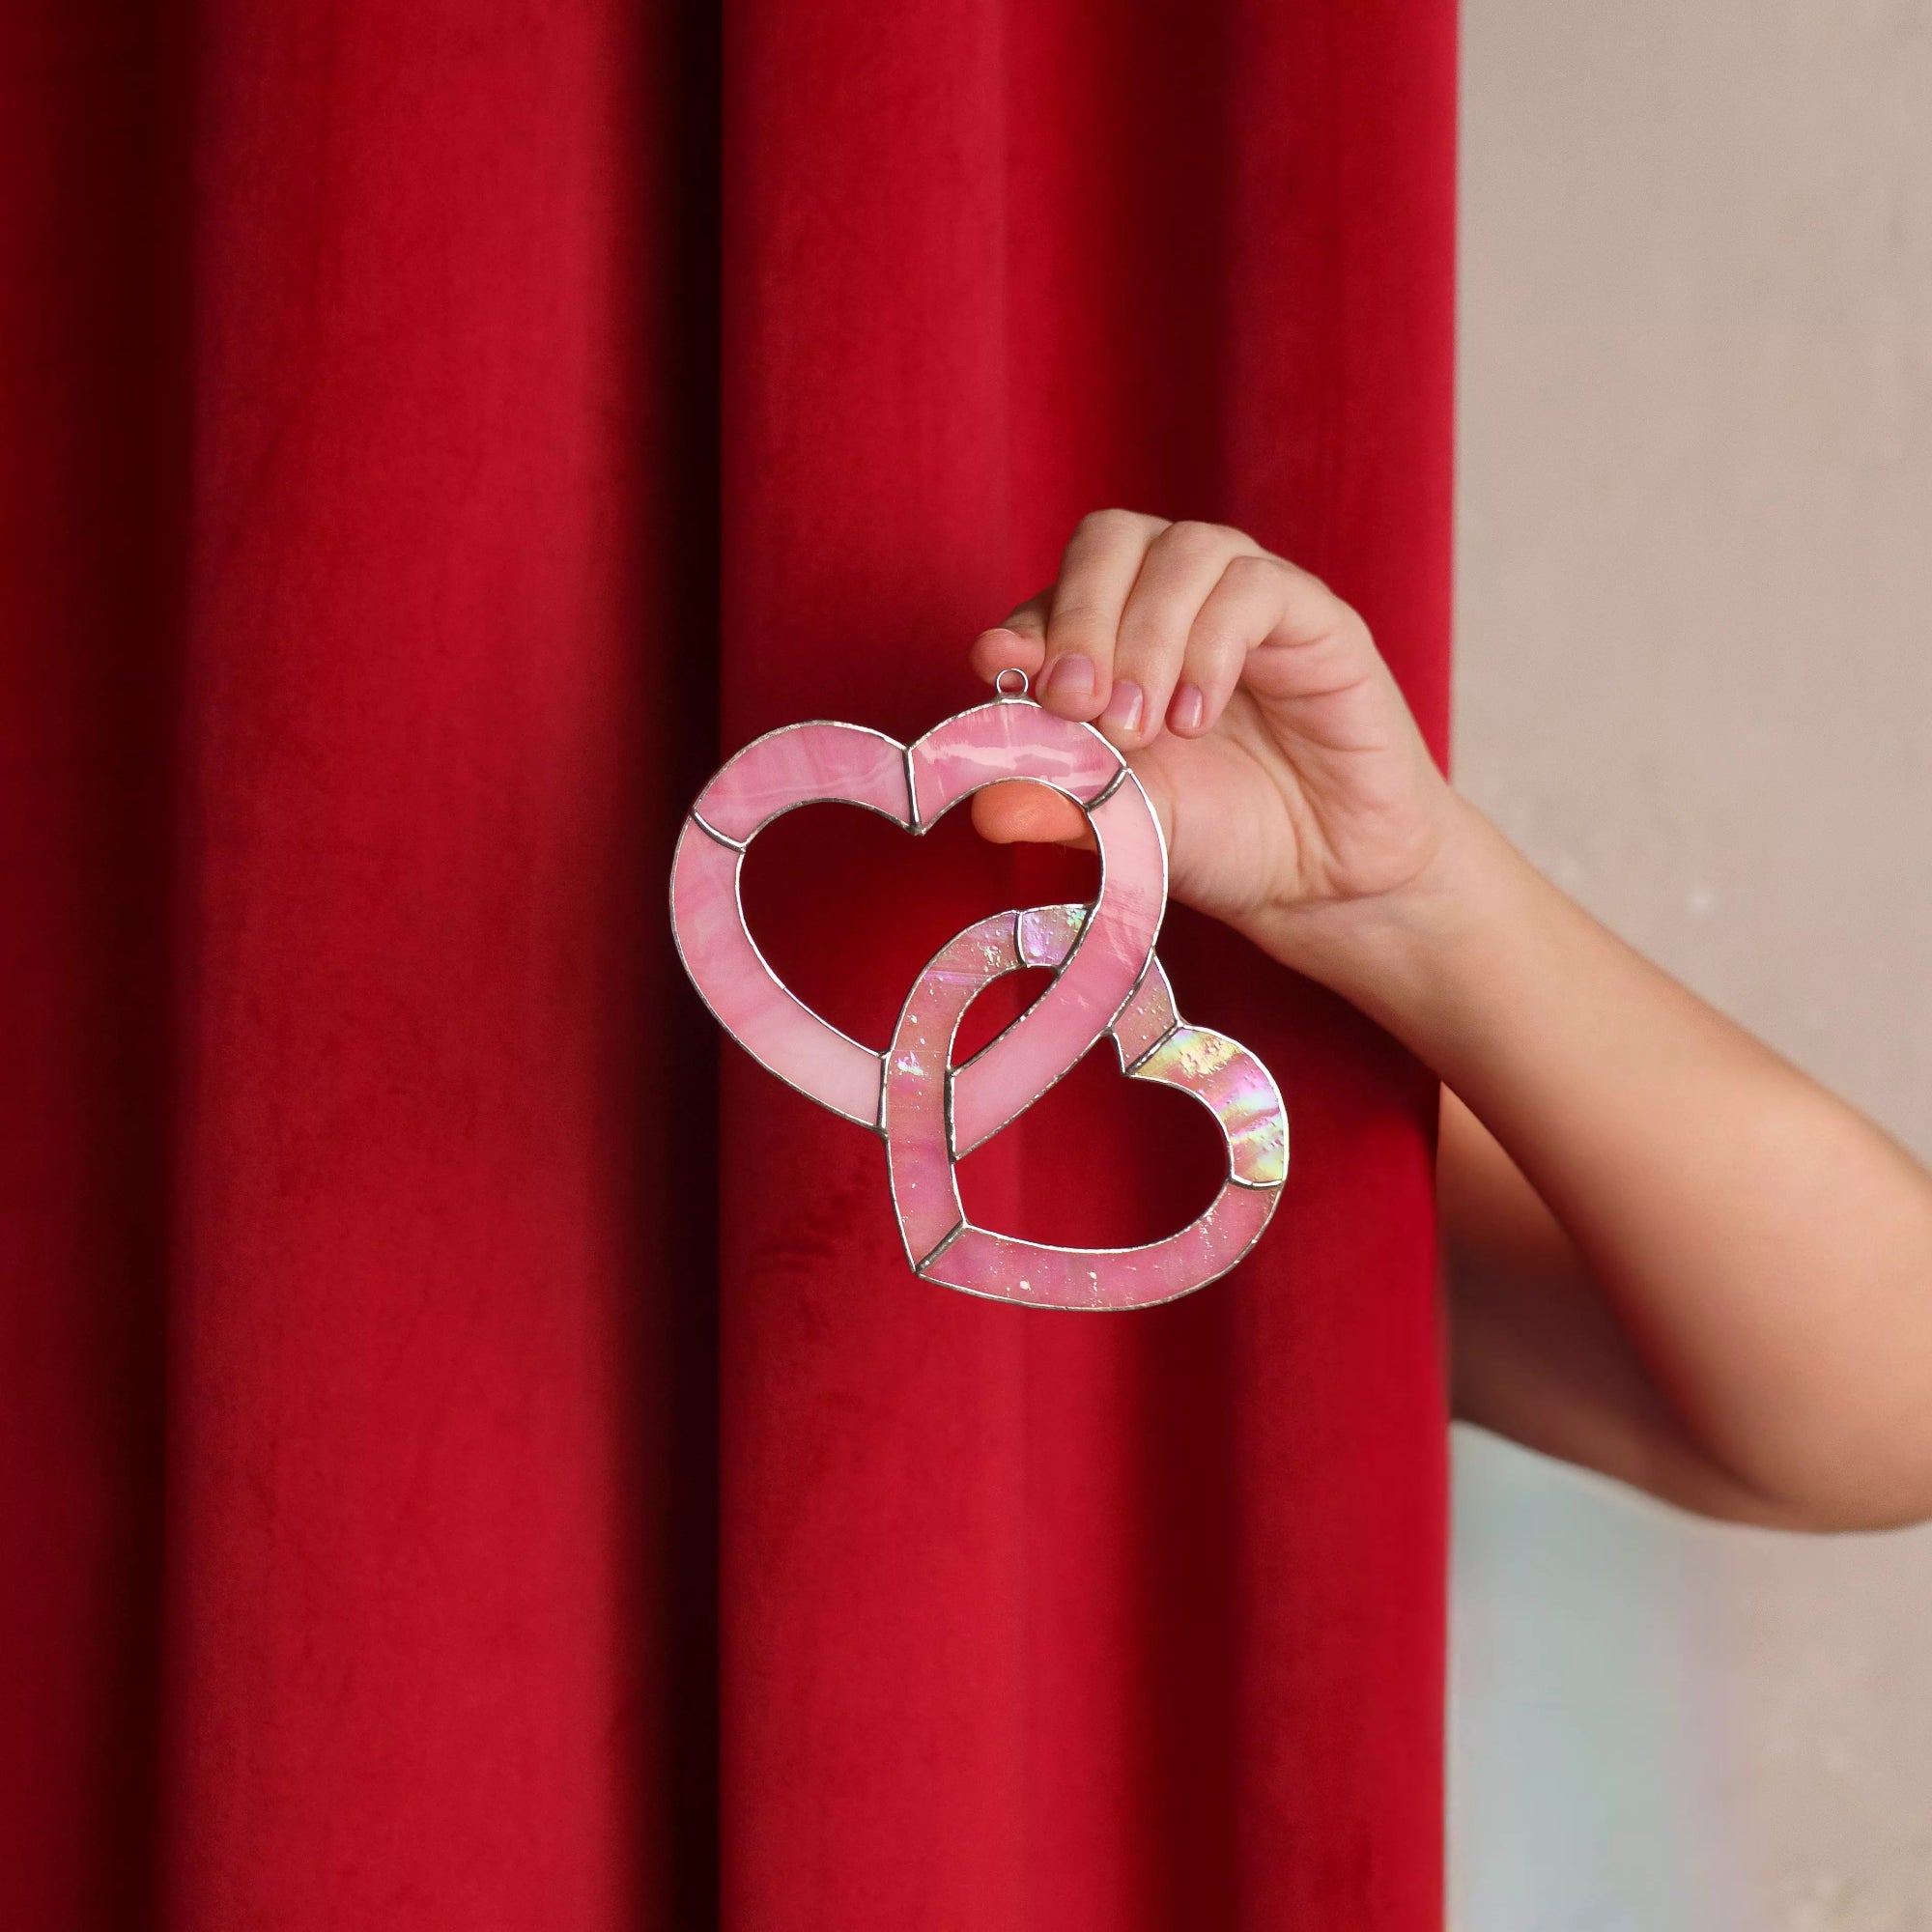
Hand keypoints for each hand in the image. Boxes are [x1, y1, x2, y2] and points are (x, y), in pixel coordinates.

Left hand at [969, 510, 1457, 950]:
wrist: (1326, 880)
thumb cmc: (1224, 839)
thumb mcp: (1126, 828)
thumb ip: (1061, 807)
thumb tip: (986, 808)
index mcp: (1115, 639)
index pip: (1055, 591)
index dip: (1024, 622)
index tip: (998, 667)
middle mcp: (1175, 604)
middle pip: (1111, 540)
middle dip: (1080, 615)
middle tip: (1076, 703)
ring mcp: (1246, 602)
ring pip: (1183, 550)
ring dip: (1146, 634)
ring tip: (1142, 728)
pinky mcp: (1314, 619)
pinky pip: (1255, 587)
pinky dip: (1212, 644)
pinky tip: (1196, 717)